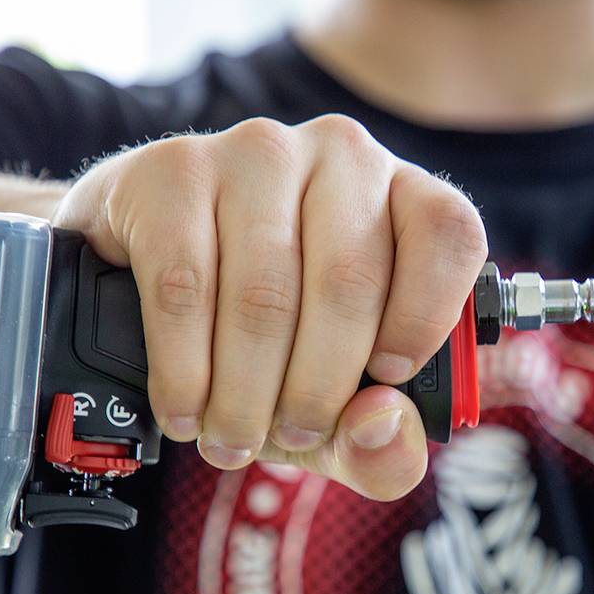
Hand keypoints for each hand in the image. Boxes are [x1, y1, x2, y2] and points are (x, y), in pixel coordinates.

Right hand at [53, 115, 487, 498]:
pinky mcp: (173, 171)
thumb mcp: (338, 403)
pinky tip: (185, 408)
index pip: (448, 233)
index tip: (388, 377)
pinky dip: (185, 368)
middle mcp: (339, 155)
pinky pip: (186, 286)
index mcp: (402, 195)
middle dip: (317, 390)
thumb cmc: (268, 337)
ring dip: (245, 394)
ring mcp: (255, 153)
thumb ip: (383, 440)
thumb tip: (383, 426)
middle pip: (349, 283)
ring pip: (264, 294)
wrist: (145, 271)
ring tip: (231, 439)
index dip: (426, 315)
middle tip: (292, 440)